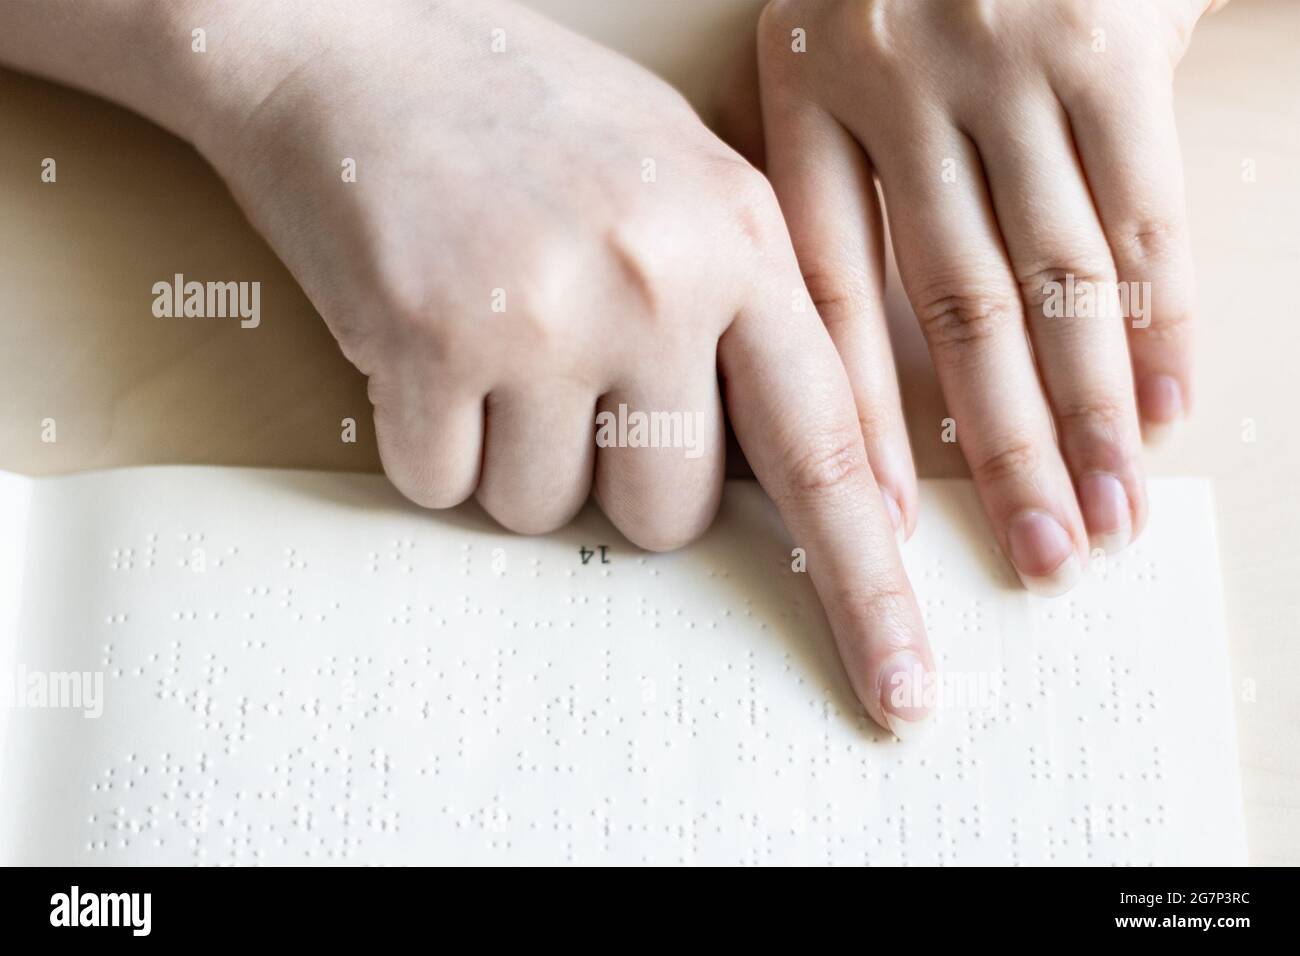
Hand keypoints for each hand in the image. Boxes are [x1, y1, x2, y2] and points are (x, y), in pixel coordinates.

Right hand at [183, 0, 933, 732]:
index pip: (827, 448)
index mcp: (739, 241)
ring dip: (514, 460)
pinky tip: (421, 345)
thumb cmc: (519, 115)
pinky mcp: (430, 339)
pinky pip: (443, 488)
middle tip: (570, 392)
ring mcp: (545, 312)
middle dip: (620, 489)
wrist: (344, 41)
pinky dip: (427, 443)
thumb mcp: (677, 172)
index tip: (899, 686)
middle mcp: (659, 282)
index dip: (866, 583)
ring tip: (488, 345)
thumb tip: (791, 461)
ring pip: (548, 515)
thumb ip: (750, 304)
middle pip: (671, 517)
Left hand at [751, 0, 1218, 592]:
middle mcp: (899, 81)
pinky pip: (1139, 214)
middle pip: (955, 308)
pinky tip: (1161, 410)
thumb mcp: (849, 42)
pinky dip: (1158, 323)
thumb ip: (860, 177)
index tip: (876, 527)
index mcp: (808, 90)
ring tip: (1107, 513)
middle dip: (1002, 451)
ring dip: (1088, 412)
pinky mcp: (1108, 41)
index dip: (860, 423)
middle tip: (1036, 556)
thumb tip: (901, 343)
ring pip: (1054, 277)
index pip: (826, 294)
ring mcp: (1006, 60)